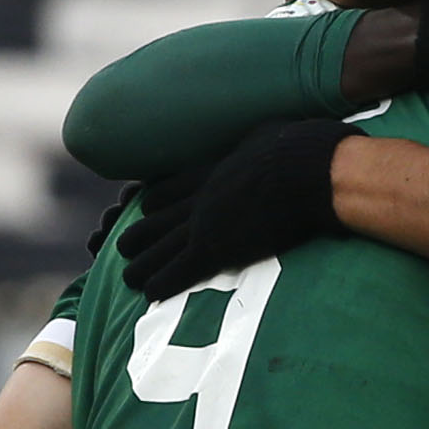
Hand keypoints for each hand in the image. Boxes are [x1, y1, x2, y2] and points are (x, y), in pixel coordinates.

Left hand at [119, 117, 345, 298]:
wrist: (304, 170)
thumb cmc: (298, 150)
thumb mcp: (267, 134)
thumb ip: (257, 143)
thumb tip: (267, 138)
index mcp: (214, 170)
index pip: (174, 187)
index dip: (156, 199)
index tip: (145, 206)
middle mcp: (201, 197)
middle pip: (159, 218)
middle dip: (140, 234)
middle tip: (125, 245)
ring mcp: (204, 223)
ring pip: (161, 247)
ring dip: (142, 264)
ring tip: (128, 277)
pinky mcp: (215, 248)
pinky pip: (180, 270)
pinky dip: (163, 283)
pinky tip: (150, 293)